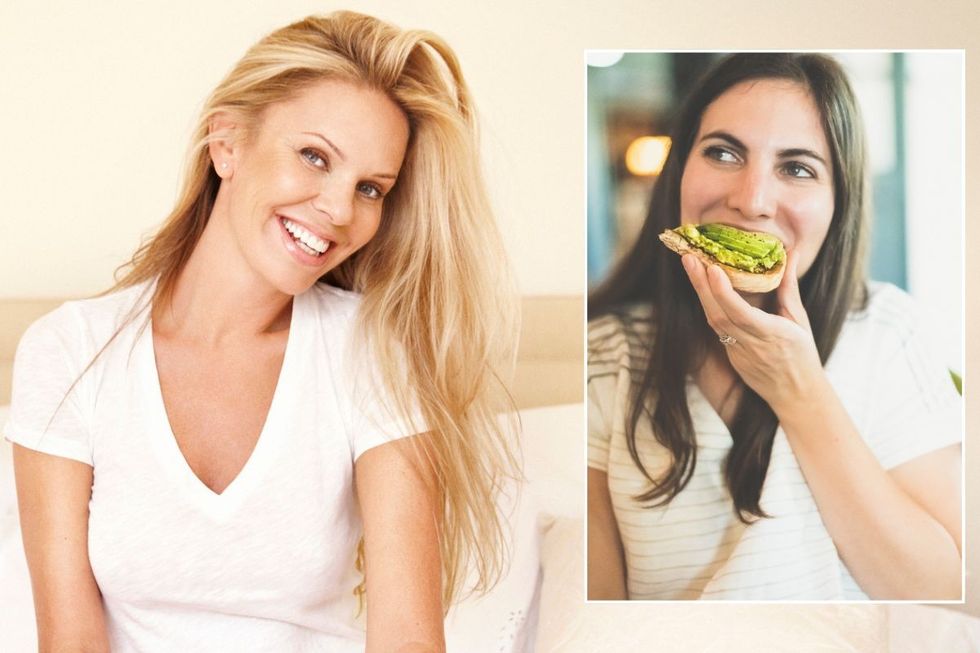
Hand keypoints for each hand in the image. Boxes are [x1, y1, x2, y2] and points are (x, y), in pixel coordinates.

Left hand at [681, 250, 825, 411]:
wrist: (795, 395)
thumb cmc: (802, 355)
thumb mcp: (800, 320)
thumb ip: (789, 287)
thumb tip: (791, 252)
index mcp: (772, 335)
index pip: (741, 314)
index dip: (724, 292)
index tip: (713, 269)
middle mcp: (751, 345)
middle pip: (718, 314)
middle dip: (701, 285)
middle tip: (689, 258)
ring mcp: (737, 352)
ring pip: (713, 321)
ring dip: (700, 293)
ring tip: (691, 265)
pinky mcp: (729, 355)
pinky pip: (715, 328)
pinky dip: (708, 306)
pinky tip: (701, 287)